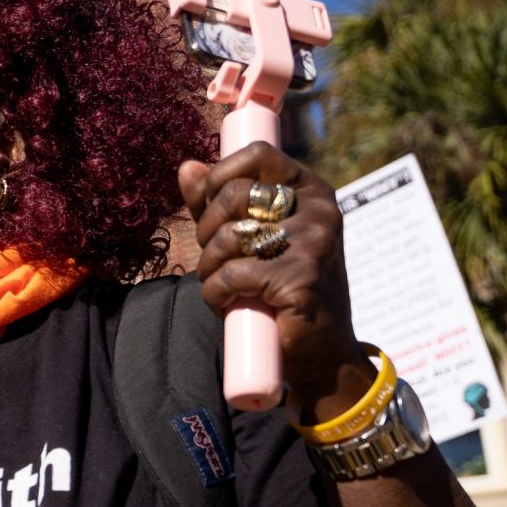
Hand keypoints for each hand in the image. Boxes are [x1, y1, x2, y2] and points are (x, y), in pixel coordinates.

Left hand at [177, 144, 366, 419]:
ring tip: (223, 285)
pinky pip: (231, 275)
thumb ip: (219, 202)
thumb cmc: (282, 288)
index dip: (219, 177)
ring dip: (209, 267)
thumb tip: (186, 167)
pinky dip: (216, 294)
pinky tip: (229, 303)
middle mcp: (319, 211)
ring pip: (228, 237)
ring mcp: (314, 244)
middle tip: (212, 257)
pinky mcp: (300, 279)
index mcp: (311, 190)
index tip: (208, 207)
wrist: (319, 351)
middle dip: (206, 229)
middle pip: (234, 195)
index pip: (257, 155)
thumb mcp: (253, 238)